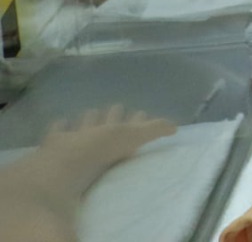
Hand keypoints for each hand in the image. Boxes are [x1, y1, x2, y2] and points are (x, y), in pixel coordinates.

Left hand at [41, 106, 175, 166]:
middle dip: (113, 114)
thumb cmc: (102, 153)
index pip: (132, 122)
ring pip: (84, 120)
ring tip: (92, 115)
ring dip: (89, 118)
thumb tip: (175, 126)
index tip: (143, 114)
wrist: (63, 164)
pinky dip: (60, 127)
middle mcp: (98, 127)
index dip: (138, 119)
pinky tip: (60, 124)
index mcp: (117, 130)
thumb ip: (154, 131)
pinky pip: (57, 129)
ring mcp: (75, 134)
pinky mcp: (54, 143)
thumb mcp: (133, 139)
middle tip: (118, 109)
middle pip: (108, 116)